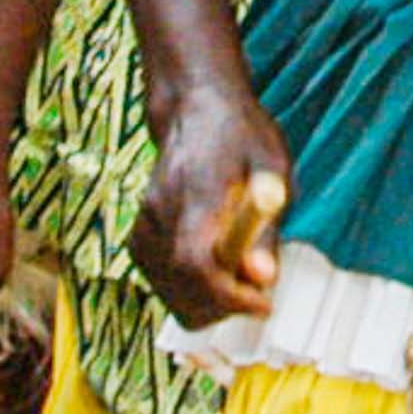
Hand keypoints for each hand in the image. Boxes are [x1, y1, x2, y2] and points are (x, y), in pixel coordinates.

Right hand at [133, 101, 288, 328]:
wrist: (196, 107)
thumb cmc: (241, 135)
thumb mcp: (272, 171)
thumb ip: (265, 226)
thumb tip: (262, 277)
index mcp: (196, 195)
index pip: (196, 264)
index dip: (228, 296)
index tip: (262, 303)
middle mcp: (161, 212)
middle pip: (178, 288)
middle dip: (222, 306)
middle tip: (256, 293)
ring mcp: (146, 222)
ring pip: (166, 291)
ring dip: (206, 300)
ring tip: (238, 276)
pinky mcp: (140, 231)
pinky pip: (157, 279)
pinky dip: (185, 288)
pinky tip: (213, 269)